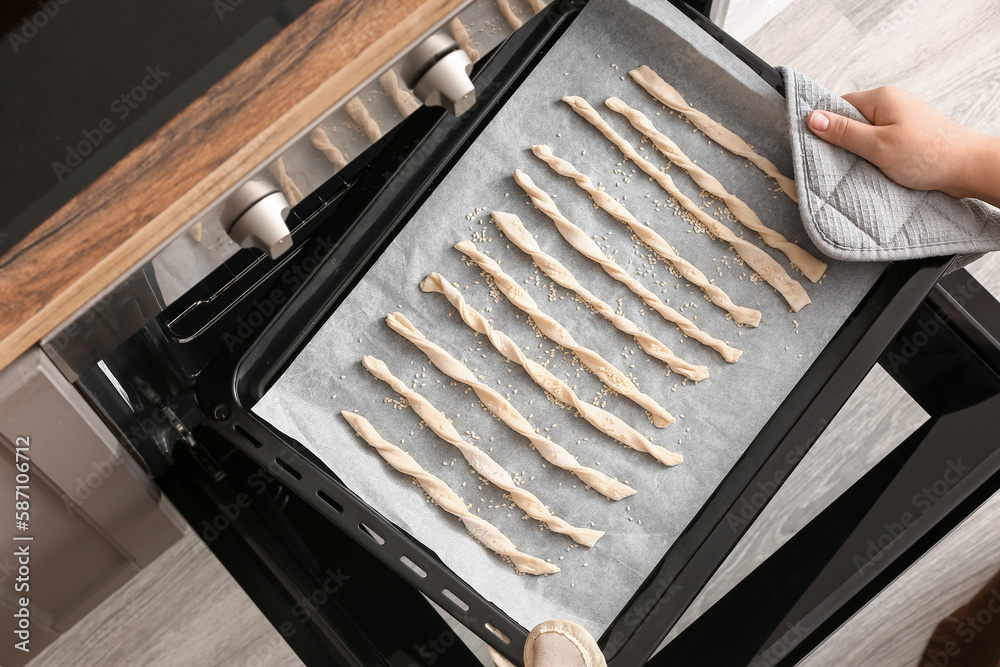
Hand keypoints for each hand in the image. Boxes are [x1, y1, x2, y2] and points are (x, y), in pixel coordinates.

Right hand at [806, 86, 999, 206]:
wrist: (968, 167)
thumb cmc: (927, 155)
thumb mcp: (877, 145)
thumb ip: (843, 132)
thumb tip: (812, 118)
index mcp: (883, 97)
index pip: (840, 105)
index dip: (829, 126)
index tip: (822, 146)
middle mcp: (893, 102)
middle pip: (854, 119)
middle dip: (847, 141)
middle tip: (847, 160)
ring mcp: (903, 117)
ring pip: (868, 132)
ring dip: (864, 150)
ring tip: (869, 165)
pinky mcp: (910, 133)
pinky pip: (883, 140)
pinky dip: (878, 154)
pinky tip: (882, 167)